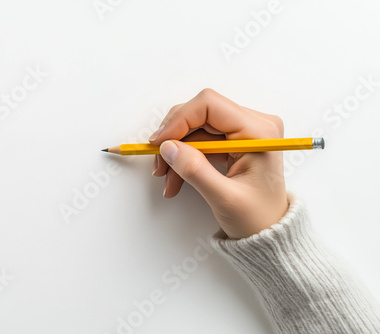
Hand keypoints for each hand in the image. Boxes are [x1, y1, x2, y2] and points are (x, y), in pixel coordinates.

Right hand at [149, 89, 288, 238]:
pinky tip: (176, 178)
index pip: (209, 105)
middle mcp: (253, 124)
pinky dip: (184, 158)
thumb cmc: (257, 218)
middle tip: (159, 166)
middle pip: (199, 114)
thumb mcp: (225, 198)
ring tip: (167, 181)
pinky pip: (199, 139)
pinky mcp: (233, 140)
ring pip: (195, 128)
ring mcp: (243, 131)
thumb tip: (168, 147)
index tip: (159, 143)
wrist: (269, 231)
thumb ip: (195, 171)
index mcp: (259, 132)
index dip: (179, 119)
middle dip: (174, 139)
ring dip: (176, 152)